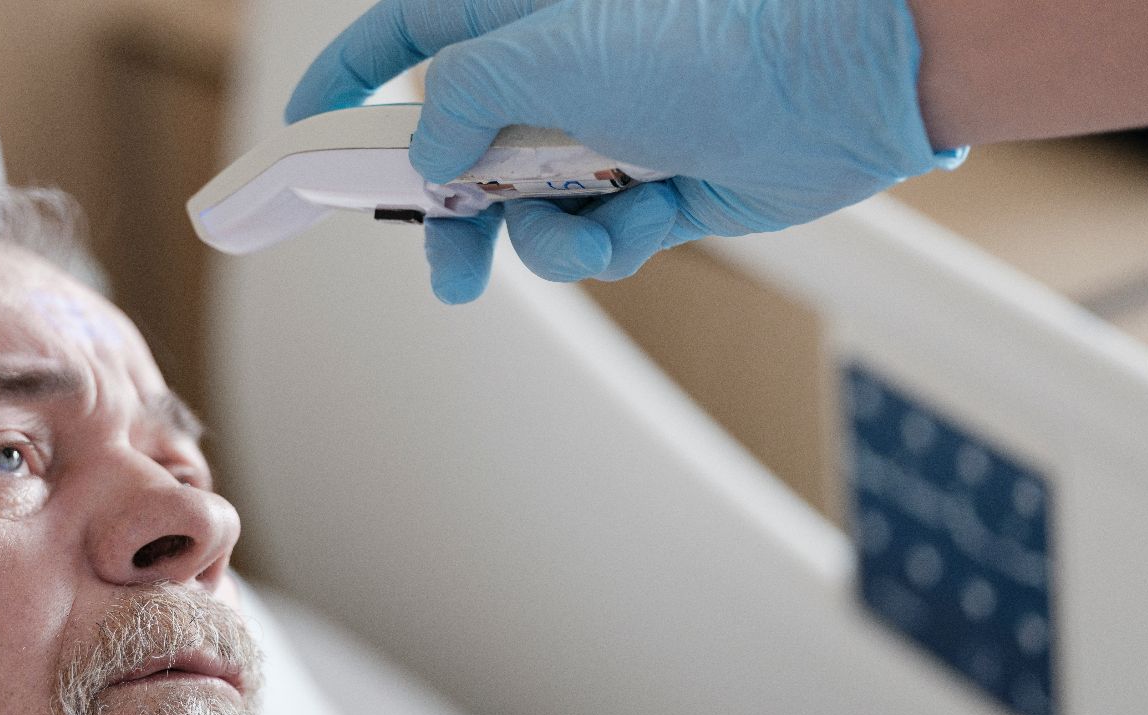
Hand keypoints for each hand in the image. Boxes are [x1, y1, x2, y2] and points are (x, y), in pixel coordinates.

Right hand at [286, 0, 963, 302]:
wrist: (837, 82)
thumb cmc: (705, 35)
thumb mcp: (544, 54)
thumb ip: (458, 102)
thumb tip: (429, 155)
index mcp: (516, 12)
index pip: (406, 34)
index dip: (352, 78)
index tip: (310, 129)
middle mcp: (555, 69)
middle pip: (458, 146)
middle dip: (448, 209)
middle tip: (441, 258)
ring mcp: (602, 128)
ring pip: (523, 207)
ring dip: (539, 235)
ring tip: (580, 229)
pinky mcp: (652, 184)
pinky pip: (591, 235)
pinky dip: (605, 241)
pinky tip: (642, 219)